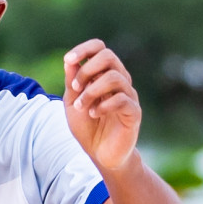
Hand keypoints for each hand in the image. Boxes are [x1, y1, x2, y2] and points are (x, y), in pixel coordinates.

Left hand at [63, 39, 141, 173]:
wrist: (100, 155)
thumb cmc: (87, 128)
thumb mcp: (72, 104)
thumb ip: (72, 83)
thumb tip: (70, 61)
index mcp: (103, 75)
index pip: (100, 49)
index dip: (85, 49)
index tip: (68, 60)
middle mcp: (119, 81)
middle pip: (108, 56)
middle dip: (87, 70)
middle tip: (75, 88)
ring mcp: (128, 95)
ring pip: (115, 77)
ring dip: (92, 91)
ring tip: (82, 107)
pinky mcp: (134, 112)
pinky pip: (122, 99)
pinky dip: (103, 105)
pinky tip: (93, 114)